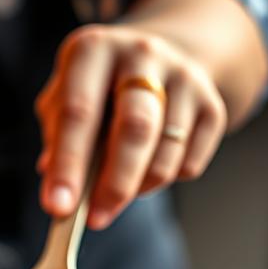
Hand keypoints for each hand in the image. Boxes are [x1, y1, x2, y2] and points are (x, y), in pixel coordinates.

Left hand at [35, 24, 226, 229]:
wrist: (165, 53)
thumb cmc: (101, 85)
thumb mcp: (66, 94)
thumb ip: (56, 136)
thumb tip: (55, 184)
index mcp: (94, 50)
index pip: (78, 113)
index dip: (67, 164)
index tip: (58, 207)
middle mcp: (142, 55)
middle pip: (134, 129)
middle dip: (113, 184)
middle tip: (95, 218)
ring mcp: (183, 78)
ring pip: (165, 153)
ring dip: (138, 188)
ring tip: (117, 194)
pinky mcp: (212, 106)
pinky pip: (189, 165)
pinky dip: (165, 181)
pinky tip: (147, 169)